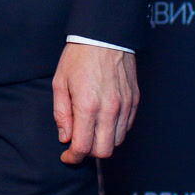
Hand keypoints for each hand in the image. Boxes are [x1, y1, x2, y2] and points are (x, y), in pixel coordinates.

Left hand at [52, 44, 138, 165]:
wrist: (104, 36)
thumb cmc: (79, 57)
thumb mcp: (60, 83)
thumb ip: (61, 114)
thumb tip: (65, 137)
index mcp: (87, 106)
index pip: (82, 147)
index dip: (72, 157)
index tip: (67, 156)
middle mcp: (109, 110)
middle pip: (103, 151)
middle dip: (88, 154)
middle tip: (78, 145)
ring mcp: (124, 106)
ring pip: (117, 142)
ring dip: (102, 142)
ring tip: (91, 132)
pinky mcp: (134, 101)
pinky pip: (126, 127)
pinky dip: (114, 131)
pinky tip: (103, 122)